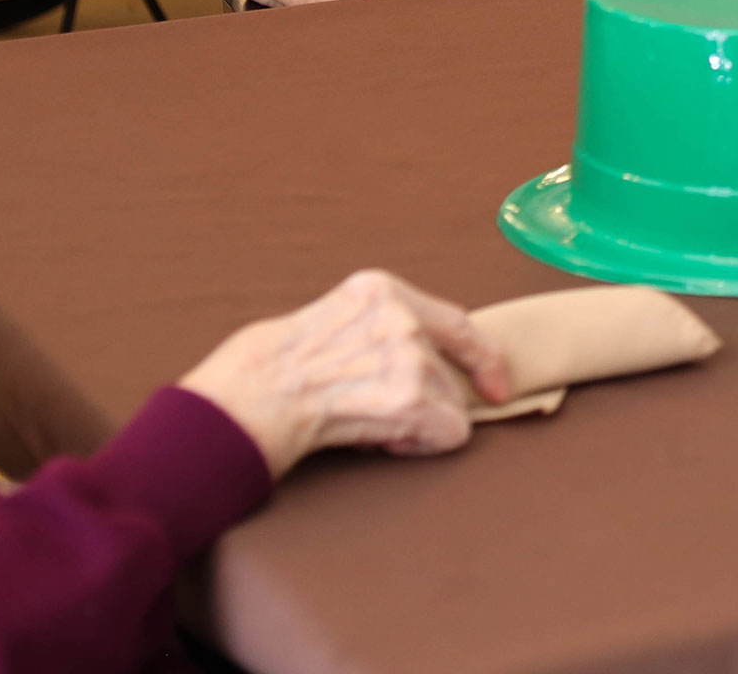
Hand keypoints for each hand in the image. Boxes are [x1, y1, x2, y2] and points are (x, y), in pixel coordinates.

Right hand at [177, 270, 512, 477]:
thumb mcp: (331, 319)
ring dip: (417, 425)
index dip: (483, 359)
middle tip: (376, 416)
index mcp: (381, 291)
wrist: (241, 401)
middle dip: (424, 402)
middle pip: (450, 373)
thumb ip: (379, 328)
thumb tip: (425, 358)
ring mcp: (406, 355)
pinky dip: (421, 446)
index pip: (458, 321)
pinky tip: (382, 442)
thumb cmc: (269, 371)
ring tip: (367, 424)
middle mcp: (401, 317)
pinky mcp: (407, 399)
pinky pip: (448, 432)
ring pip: (450, 405)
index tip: (496, 385)